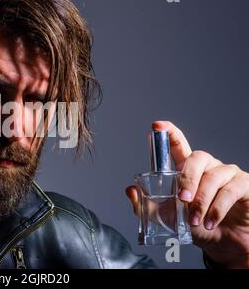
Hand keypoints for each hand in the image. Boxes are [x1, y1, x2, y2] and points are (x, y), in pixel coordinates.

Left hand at [126, 121, 248, 267]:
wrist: (223, 243)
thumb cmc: (196, 224)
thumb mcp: (166, 217)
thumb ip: (146, 205)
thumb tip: (130, 190)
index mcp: (186, 169)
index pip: (178, 144)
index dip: (169, 133)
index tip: (157, 126)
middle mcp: (208, 166)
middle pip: (197, 157)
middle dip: (188, 178)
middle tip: (182, 199)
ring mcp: (227, 174)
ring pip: (214, 177)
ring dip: (202, 201)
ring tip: (194, 220)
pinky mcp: (244, 185)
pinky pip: (230, 191)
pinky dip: (217, 208)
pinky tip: (210, 221)